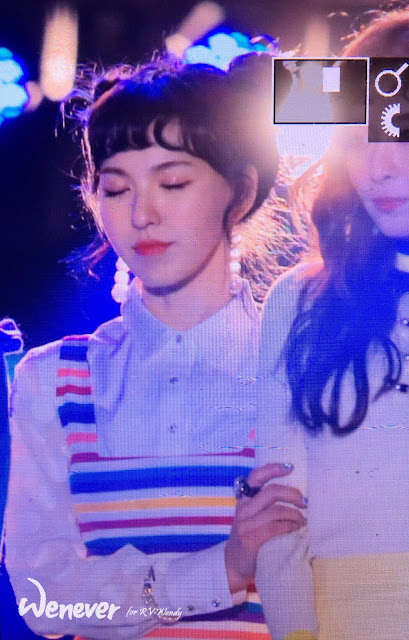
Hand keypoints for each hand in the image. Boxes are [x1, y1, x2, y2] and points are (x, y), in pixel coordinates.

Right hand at [224, 463, 306, 593]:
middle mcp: (243, 508)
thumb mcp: (250, 517)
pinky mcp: (250, 539)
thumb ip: (263, 505)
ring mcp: (245, 524)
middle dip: (292, 494)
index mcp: (243, 499)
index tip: (290, 467)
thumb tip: (294, 495)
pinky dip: (290, 526)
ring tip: (303, 520)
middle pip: (271, 491)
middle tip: (304, 502)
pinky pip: (275, 527)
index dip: (273, 469)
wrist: (232, 566)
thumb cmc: (248, 538)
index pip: (256, 476)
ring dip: (295, 514)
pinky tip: (296, 528)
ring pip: (276, 510)